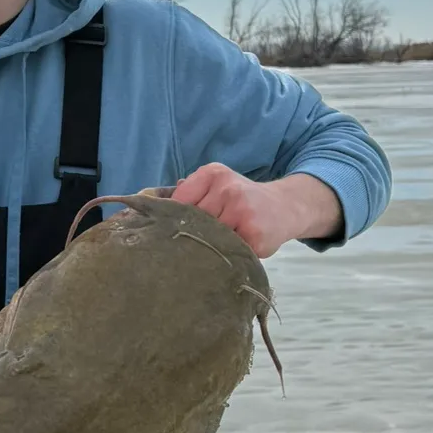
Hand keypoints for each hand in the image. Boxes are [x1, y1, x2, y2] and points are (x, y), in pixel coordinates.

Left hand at [170, 166, 340, 256]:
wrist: (285, 208)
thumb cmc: (241, 201)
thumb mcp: (217, 186)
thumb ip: (188, 195)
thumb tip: (148, 206)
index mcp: (213, 174)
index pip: (178, 202)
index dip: (171, 220)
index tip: (167, 232)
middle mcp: (228, 189)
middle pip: (190, 222)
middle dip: (187, 236)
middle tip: (186, 246)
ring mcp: (242, 212)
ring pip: (206, 239)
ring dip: (204, 248)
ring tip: (207, 250)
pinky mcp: (254, 236)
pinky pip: (226, 252)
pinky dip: (222, 257)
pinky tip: (225, 255)